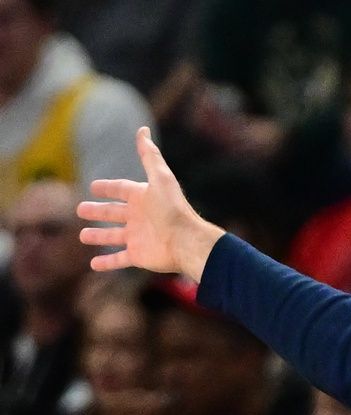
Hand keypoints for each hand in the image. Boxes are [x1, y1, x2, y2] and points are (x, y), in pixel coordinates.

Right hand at [76, 127, 224, 281]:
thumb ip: (149, 155)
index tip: (94, 187)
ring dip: (98, 236)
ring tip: (83, 236)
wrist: (186, 240)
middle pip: (114, 213)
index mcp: (144, 198)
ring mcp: (139, 237)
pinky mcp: (139, 256)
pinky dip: (106, 263)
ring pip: (113, 237)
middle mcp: (140, 217)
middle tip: (80, 209)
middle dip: (98, 211)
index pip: (122, 190)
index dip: (108, 188)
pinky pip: (119, 260)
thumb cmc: (173, 209)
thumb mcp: (160, 178)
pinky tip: (93, 265)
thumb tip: (142, 130)